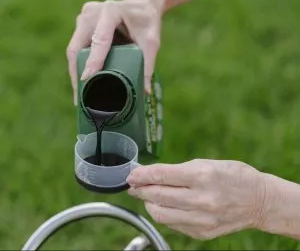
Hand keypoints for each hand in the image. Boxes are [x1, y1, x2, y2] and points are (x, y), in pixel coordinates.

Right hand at [66, 0, 160, 104]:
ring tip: (79, 95)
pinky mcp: (82, 25)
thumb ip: (148, 65)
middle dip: (77, 73)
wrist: (142, 6)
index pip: (99, 41)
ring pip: (74, 49)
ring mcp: (84, 18)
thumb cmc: (147, 22)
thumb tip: (145, 92)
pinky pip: (77, 48)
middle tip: (80, 98)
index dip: (92, 61)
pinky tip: (82, 81)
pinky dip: (79, 65)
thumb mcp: (151, 42)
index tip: (85, 80)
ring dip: (75, 71)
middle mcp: (91, 13)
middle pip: (77, 47)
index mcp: (110, 12)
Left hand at [126, 159, 266, 239]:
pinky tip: (163, 206)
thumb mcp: (207, 163)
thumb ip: (178, 171)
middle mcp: (201, 199)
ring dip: (148, 204)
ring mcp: (201, 219)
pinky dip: (164, 214)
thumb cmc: (232, 176)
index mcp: (202, 176)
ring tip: (146, 196)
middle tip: (133, 185)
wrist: (258, 200)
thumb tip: (153, 176)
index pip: (162, 175)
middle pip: (158, 196)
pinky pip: (173, 224)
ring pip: (161, 214)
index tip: (131, 175)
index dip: (142, 175)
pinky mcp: (202, 232)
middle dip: (140, 189)